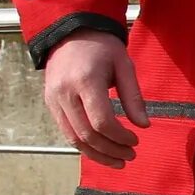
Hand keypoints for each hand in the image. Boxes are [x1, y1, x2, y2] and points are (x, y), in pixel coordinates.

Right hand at [44, 32, 148, 168]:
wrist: (70, 33)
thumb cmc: (102, 48)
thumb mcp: (124, 65)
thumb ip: (133, 96)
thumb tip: (144, 125)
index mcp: (85, 81)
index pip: (101, 121)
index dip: (120, 137)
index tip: (136, 140)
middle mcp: (65, 93)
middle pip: (87, 134)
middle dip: (111, 150)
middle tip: (130, 156)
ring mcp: (53, 100)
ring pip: (73, 139)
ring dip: (97, 154)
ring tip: (118, 161)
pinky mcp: (50, 104)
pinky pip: (66, 132)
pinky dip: (84, 146)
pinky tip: (101, 151)